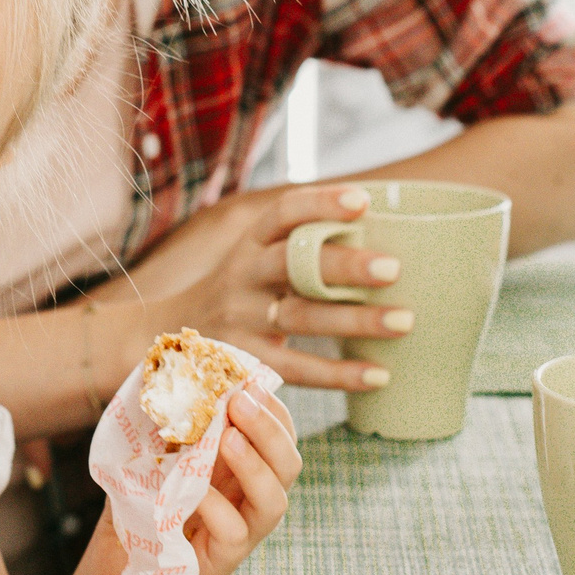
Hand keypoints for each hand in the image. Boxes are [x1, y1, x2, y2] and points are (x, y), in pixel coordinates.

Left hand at [43, 388, 300, 574]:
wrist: (115, 549)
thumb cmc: (141, 493)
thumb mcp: (159, 446)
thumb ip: (175, 415)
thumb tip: (176, 366)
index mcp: (245, 468)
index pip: (280, 436)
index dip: (272, 409)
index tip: (248, 382)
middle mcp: (252, 499)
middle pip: (289, 465)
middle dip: (269, 429)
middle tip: (239, 401)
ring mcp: (242, 532)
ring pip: (274, 502)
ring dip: (254, 465)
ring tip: (229, 438)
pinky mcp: (221, 562)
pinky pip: (233, 533)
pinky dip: (216, 506)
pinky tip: (196, 490)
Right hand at [132, 183, 412, 392]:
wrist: (169, 338)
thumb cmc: (240, 292)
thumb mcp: (257, 259)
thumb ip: (302, 249)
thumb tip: (380, 229)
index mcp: (250, 243)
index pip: (283, 214)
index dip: (320, 203)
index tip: (362, 200)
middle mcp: (244, 276)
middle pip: (294, 264)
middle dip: (345, 264)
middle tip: (394, 267)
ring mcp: (242, 319)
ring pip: (302, 317)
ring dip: (355, 320)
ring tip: (404, 321)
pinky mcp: (245, 361)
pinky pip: (296, 369)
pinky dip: (338, 374)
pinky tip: (378, 374)